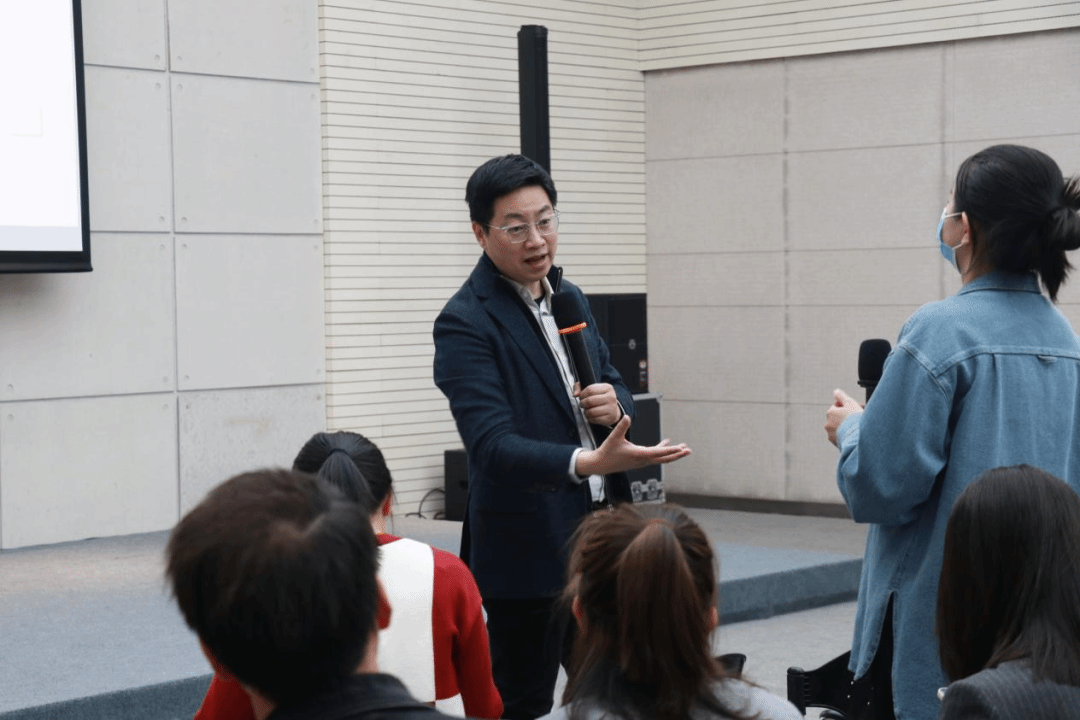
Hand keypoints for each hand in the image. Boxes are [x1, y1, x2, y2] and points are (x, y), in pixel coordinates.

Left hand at [575, 383, 621, 425]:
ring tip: (587, 410)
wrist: (613, 410)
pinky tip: (591, 416)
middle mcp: (611, 397)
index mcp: (607, 387)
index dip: (582, 394)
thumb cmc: (599, 398)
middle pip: (590, 401)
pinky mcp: (610, 418)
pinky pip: (594, 419)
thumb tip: (575, 394)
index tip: (582, 397)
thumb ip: (579, 387)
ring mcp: (612, 408)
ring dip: (585, 412)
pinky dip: (589, 419)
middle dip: (582, 403)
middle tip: (582, 404)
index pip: (590, 390)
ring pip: (591, 412)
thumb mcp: (591, 389)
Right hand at [575, 415, 690, 476]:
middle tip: (689, 450)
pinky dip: (662, 450)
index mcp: (638, 454)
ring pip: (661, 458)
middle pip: (664, 458)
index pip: (658, 453)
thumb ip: (621, 427)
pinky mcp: (640, 460)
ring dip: (672, 453)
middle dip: (677, 454)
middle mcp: (643, 460)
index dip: (670, 450)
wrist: (601, 465)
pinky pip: (655, 456)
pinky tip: (666, 442)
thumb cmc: (607, 451)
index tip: (681, 449)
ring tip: (684, 448)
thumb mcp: (614, 437)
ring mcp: (642, 461)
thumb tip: (627, 417)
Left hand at [825, 388, 862, 446]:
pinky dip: (844, 435)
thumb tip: (835, 391)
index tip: (853, 411)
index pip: (836, 407)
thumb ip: (841, 396)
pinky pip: (840, 437)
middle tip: (854, 420)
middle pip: (836, 418)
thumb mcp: (850, 403)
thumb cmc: (855, 418)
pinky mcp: (835, 443)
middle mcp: (827, 424)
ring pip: (838, 428)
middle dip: (843, 418)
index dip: (845, 408)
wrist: (858, 437)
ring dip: (844, 427)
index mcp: (830, 413)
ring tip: (853, 428)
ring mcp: (830, 434)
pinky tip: (852, 435)